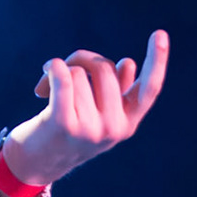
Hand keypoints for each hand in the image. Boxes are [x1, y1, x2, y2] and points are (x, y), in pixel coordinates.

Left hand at [0, 30, 169, 187]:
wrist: (36, 162)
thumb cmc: (68, 129)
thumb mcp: (98, 114)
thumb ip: (115, 91)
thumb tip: (127, 63)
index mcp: (128, 123)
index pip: (150, 89)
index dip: (158, 60)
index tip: (160, 33)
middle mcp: (114, 128)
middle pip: (104, 68)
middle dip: (82, 59)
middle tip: (63, 68)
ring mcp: (90, 129)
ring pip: (79, 72)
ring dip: (60, 71)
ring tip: (48, 87)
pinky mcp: (64, 124)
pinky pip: (63, 78)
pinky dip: (53, 68)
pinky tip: (46, 71)